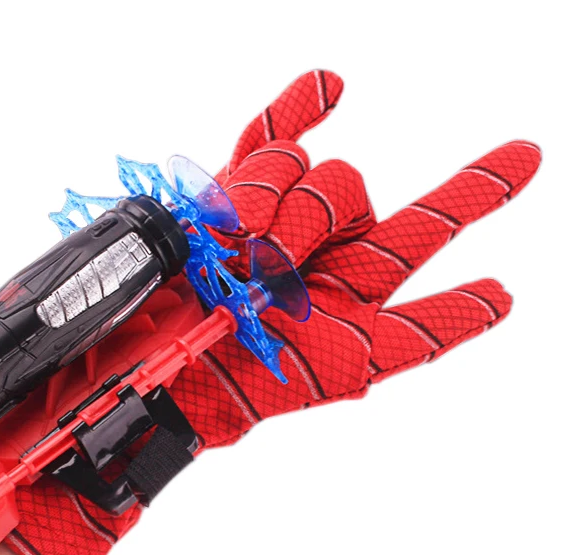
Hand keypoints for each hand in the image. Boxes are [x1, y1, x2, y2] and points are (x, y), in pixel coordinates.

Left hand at [7, 71, 540, 554]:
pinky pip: (417, 335)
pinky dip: (456, 315)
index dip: (301, 114)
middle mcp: (296, 254)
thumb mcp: (186, 227)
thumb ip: (250, 172)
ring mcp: (331, 303)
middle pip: (341, 187)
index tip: (328, 87)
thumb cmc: (139, 318)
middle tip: (246, 241)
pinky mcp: (348, 358)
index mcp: (247, 223)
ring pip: (397, 235)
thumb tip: (320, 106)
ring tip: (286, 262)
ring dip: (394, 211)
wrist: (131, 393)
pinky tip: (498, 295)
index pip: (282, 155)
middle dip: (297, 199)